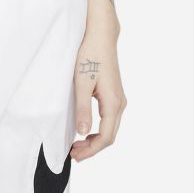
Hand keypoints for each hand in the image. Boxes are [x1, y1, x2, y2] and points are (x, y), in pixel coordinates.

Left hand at [70, 32, 125, 161]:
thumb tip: (83, 132)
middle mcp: (120, 103)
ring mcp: (119, 99)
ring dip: (95, 140)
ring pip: (110, 129)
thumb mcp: (81, 83)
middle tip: (73, 155)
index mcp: (113, 103)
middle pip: (110, 136)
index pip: (106, 137)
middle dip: (92, 149)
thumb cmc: (90, 55)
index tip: (75, 156)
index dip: (91, 151)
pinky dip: (98, 130)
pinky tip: (85, 131)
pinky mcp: (114, 95)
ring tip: (76, 146)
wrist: (100, 36)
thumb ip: (82, 109)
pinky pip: (109, 120)